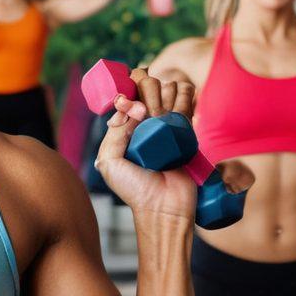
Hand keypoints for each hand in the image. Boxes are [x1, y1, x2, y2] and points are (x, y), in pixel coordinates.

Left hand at [94, 69, 198, 220]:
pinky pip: (186, 100)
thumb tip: (133, 107)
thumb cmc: (134, 188)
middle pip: (146, 88)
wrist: (164, 206)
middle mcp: (145, 124)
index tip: (130, 106)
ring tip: (161, 115)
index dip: (128, 96)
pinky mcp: (185, 129)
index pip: (126, 97)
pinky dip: (183, 95)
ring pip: (166, 89)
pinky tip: (175, 109)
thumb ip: (115, 132)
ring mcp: (166, 125)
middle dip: (147, 94)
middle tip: (147, 115)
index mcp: (124, 129)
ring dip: (164, 94)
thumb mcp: (109, 161)